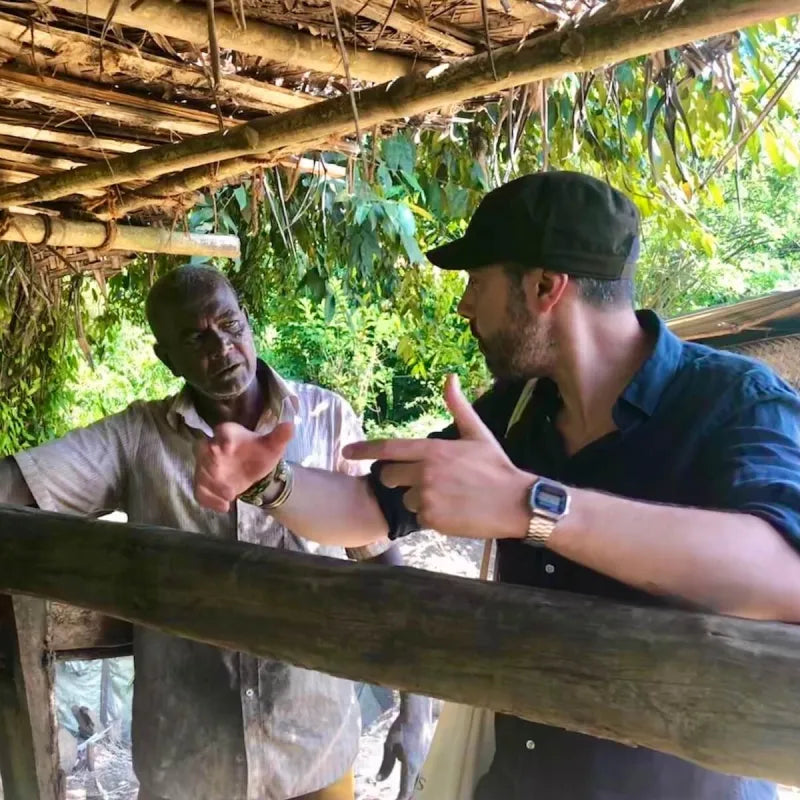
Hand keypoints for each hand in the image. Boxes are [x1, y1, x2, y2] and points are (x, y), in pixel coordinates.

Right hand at [194, 421, 292, 511]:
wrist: (252, 471)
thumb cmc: (259, 454)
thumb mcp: (272, 446)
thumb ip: (279, 436)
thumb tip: (290, 425)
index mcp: (228, 434)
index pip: (221, 432)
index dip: (222, 439)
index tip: (229, 448)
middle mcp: (212, 448)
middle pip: (202, 451)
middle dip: (209, 464)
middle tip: (224, 473)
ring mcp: (205, 467)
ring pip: (200, 473)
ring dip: (212, 486)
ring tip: (230, 496)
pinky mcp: (204, 483)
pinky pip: (199, 491)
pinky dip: (209, 500)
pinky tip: (224, 507)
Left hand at [343, 375, 531, 538]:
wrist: (515, 503)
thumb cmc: (496, 467)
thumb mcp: (477, 433)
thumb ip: (457, 407)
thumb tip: (449, 377)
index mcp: (432, 449)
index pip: (388, 448)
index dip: (364, 450)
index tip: (346, 453)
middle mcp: (424, 472)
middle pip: (389, 477)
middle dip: (399, 479)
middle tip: (427, 481)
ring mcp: (427, 497)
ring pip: (404, 499)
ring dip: (418, 499)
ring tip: (447, 496)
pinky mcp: (432, 519)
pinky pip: (419, 517)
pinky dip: (431, 516)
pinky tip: (452, 511)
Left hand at [378, 694, 432, 799]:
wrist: (417, 713)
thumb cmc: (401, 728)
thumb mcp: (389, 746)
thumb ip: (386, 764)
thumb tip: (379, 780)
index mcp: (410, 767)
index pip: (406, 790)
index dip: (400, 799)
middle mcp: (420, 765)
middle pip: (414, 786)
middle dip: (407, 794)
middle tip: (399, 798)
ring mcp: (425, 758)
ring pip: (418, 777)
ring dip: (411, 784)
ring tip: (404, 789)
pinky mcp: (427, 751)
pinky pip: (420, 768)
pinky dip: (414, 774)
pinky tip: (410, 771)